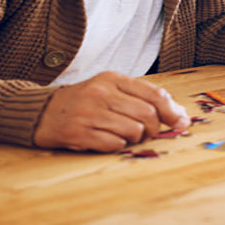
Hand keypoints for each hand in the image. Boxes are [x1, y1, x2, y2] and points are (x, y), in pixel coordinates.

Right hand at [34, 71, 190, 151]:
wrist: (43, 111)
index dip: (172, 111)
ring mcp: (89, 113)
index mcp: (112, 79)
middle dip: (153, 128)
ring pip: (133, 131)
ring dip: (135, 138)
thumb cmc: (85, 101)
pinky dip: (117, 146)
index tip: (181, 123)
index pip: (154, 93)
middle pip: (147, 114)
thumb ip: (142, 97)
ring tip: (125, 135)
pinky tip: (109, 140)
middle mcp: (101, 93)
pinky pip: (114, 144)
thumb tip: (179, 116)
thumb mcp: (111, 89)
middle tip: (146, 133)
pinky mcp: (78, 133)